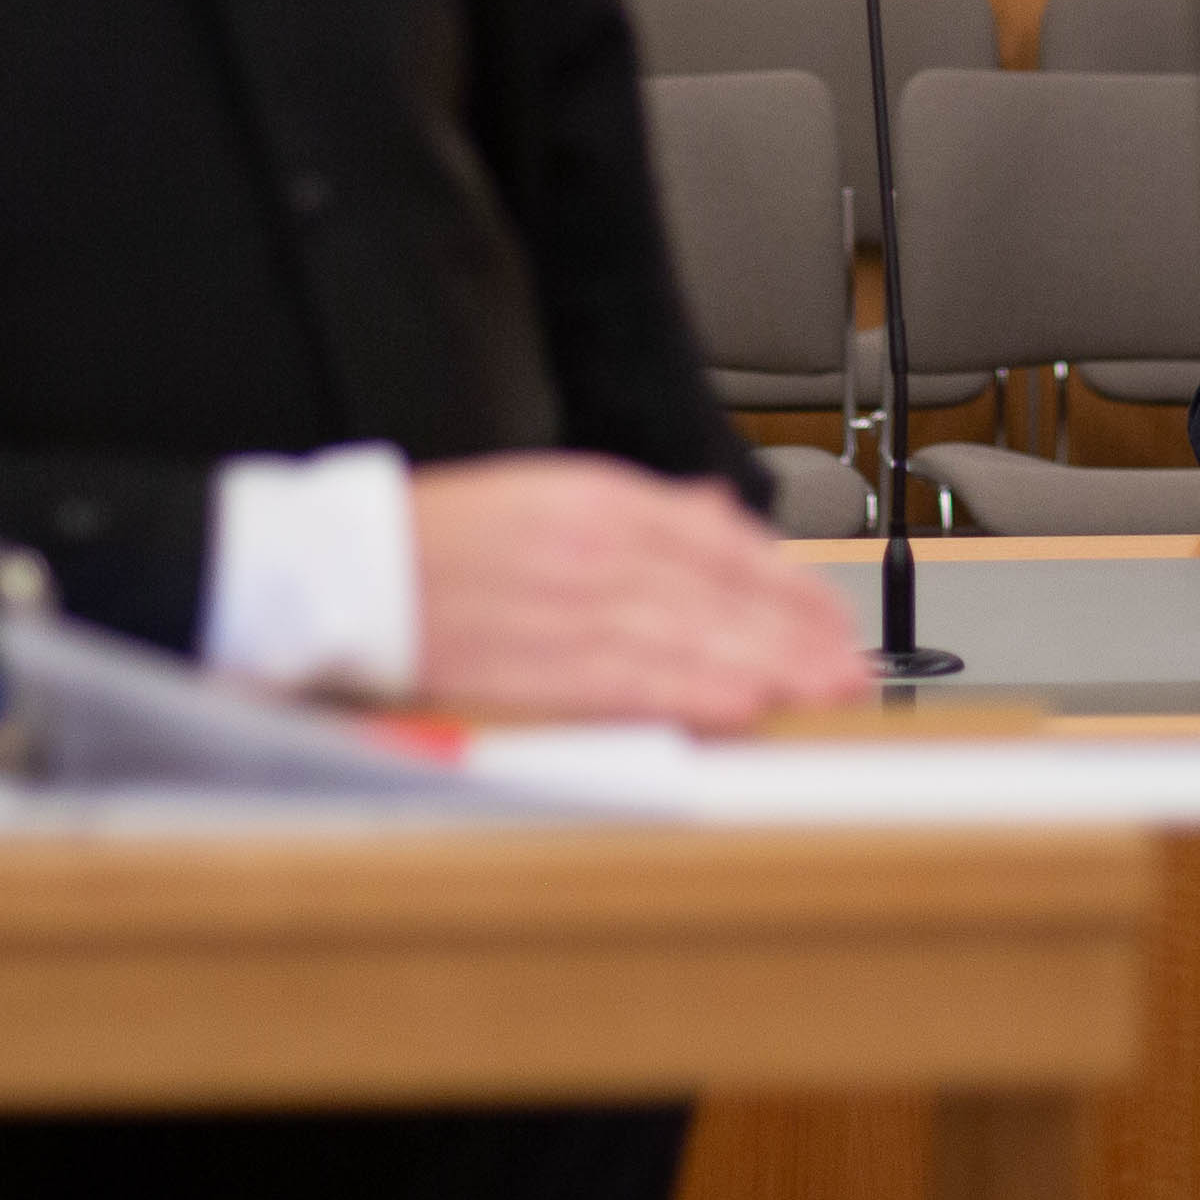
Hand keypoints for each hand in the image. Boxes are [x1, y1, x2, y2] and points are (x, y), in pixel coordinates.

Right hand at [408, 453, 871, 731]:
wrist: (345, 570)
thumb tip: (717, 520)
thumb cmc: (439, 541)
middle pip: (724, 590)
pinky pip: (638, 679)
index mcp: (597, 496)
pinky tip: (747, 705)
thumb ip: (639, 510)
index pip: (722, 540)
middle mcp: (595, 542)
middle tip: (853, 667)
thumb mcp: (547, 494)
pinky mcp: (541, 659)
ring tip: (823, 691)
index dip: (790, 582)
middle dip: (799, 632)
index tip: (832, 616)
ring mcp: (570, 602)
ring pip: (696, 633)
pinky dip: (699, 691)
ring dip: (770, 665)